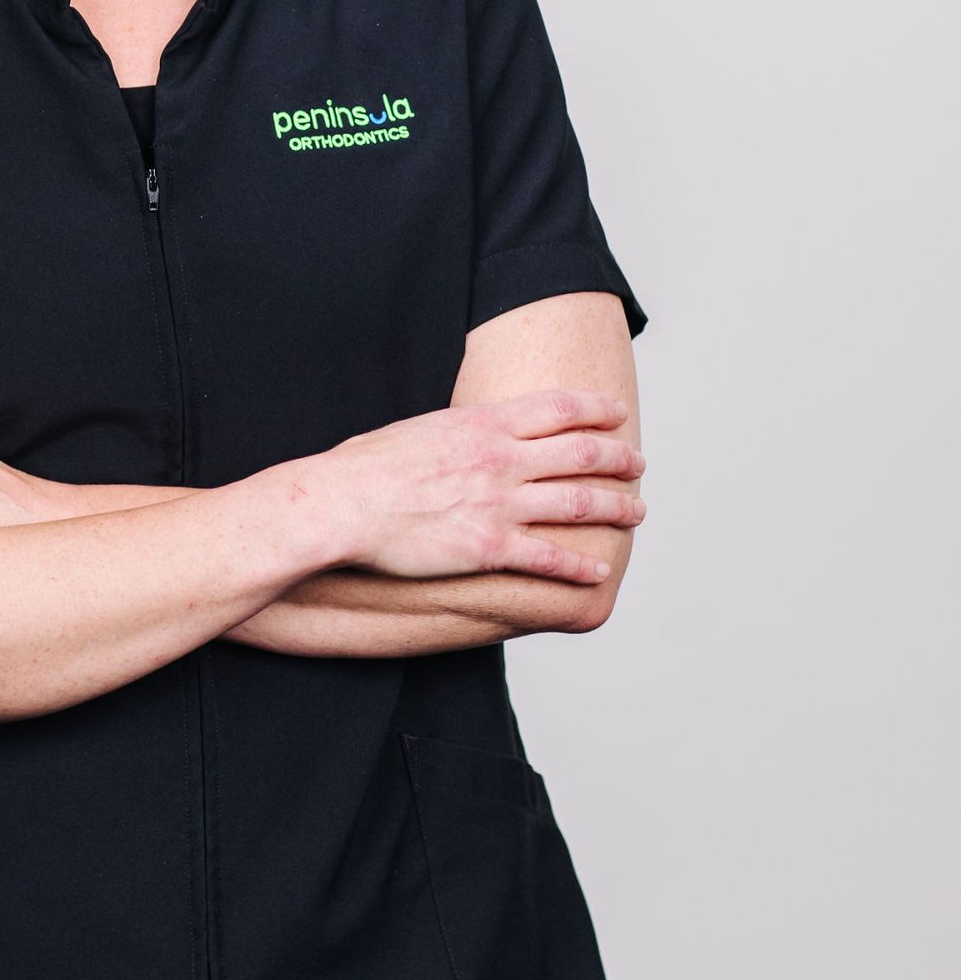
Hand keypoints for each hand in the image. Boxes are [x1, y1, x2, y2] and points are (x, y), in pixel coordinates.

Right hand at [313, 390, 646, 586]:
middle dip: (619, 458)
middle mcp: (502, 458)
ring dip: (617, 508)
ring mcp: (500, 502)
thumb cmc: (365, 467)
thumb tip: (466, 432)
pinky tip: (599, 572)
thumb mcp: (419, 428)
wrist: (342, 504)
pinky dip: (580, 566)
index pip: (559, 408)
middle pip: (582, 453)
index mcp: (484, 423)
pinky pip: (550, 558)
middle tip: (638, 464)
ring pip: (579, 503)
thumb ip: (455, 431)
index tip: (617, 413)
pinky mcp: (490, 546)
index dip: (596, 409)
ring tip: (637, 512)